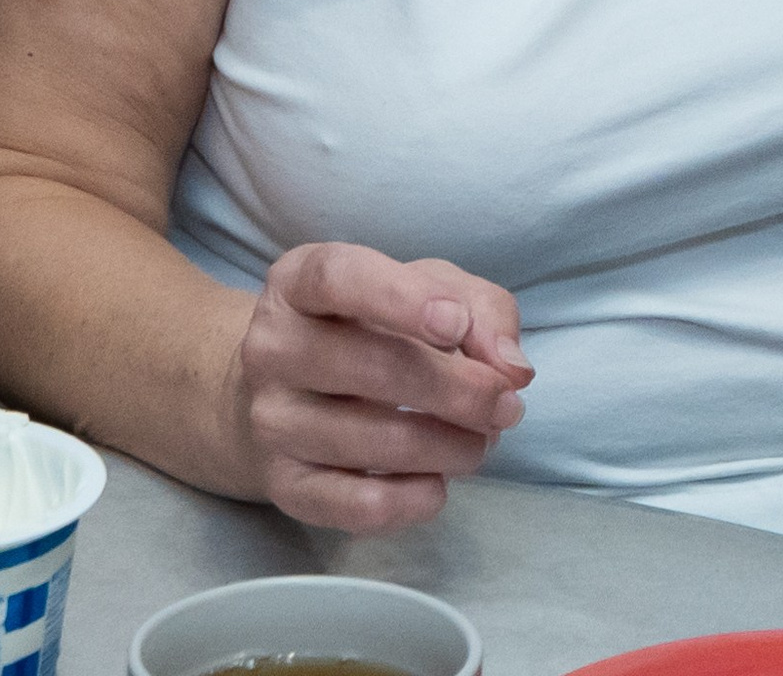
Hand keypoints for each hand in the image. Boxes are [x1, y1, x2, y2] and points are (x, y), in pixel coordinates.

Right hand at [231, 242, 533, 531]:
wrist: (291, 389)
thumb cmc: (374, 323)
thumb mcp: (430, 288)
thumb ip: (481, 311)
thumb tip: (511, 369)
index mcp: (300, 281)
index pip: (339, 279)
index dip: (402, 299)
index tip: (457, 323)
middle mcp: (272, 348)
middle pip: (369, 366)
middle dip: (458, 389)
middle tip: (507, 406)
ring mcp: (270, 420)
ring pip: (368, 440)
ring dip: (448, 447)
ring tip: (482, 442)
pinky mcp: (282, 485)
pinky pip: (350, 504)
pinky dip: (410, 500)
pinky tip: (440, 484)